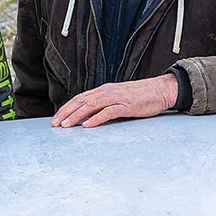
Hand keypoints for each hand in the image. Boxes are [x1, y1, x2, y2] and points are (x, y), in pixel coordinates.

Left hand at [51, 74, 178, 128]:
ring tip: (66, 125)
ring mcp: (116, 98)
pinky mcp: (126, 105)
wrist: (160, 90)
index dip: (67, 108)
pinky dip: (96, 119)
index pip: (80, 98)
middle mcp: (107, 91)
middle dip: (66, 112)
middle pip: (82, 101)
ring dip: (76, 116)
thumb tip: (91, 116)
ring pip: (91, 106)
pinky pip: (108, 112)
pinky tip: (87, 125)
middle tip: (55, 124)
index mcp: (104, 90)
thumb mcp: (119, 98)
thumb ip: (106, 104)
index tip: (56, 118)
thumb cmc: (141, 96)